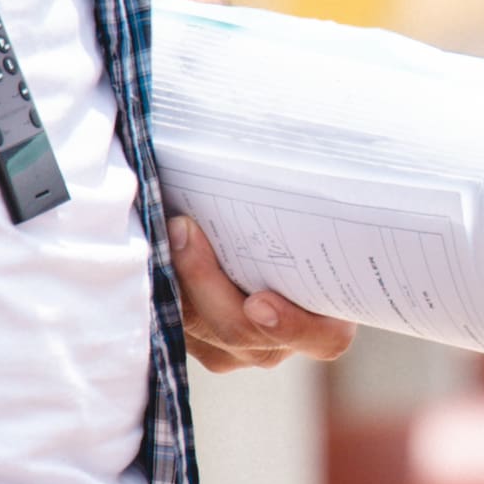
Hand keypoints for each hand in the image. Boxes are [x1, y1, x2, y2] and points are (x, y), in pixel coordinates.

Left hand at [170, 213, 351, 373]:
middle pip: (242, 332)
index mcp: (327, 324)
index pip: (323, 339)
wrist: (272, 239)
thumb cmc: (304, 221)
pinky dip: (164, 284)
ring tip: (166, 226)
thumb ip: (320, 200)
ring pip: (200, 329)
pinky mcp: (196, 341)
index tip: (259, 301)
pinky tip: (156, 240)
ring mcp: (234, 348)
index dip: (292, 325)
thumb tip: (325, 134)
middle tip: (185, 231)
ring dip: (178, 278)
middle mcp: (279, 343)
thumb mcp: (316, 215)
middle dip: (206, 282)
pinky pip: (176, 325)